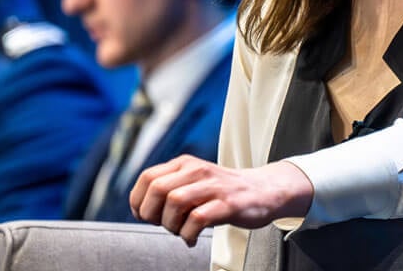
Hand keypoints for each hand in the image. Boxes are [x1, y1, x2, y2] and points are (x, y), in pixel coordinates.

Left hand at [130, 155, 314, 246]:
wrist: (264, 190)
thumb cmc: (224, 191)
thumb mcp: (194, 180)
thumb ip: (170, 188)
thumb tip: (142, 209)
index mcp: (186, 164)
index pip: (147, 177)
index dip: (138, 200)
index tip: (145, 215)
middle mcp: (198, 171)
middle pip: (157, 189)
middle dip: (152, 213)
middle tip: (162, 224)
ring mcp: (214, 187)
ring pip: (175, 202)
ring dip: (170, 224)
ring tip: (180, 231)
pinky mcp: (228, 204)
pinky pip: (197, 219)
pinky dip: (188, 234)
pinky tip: (192, 238)